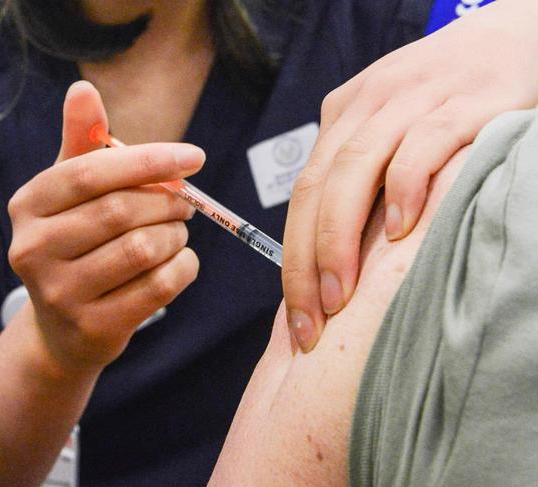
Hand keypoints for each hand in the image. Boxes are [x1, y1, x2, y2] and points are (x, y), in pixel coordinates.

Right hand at [7, 81, 203, 370]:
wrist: (64, 329)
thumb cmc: (77, 243)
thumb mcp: (73, 194)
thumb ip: (82, 142)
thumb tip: (83, 88)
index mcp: (28, 205)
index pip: (91, 172)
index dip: (149, 160)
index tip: (195, 157)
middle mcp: (32, 250)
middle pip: (122, 211)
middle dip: (168, 202)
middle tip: (185, 203)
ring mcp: (59, 295)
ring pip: (144, 249)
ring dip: (176, 236)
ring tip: (177, 233)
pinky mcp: (93, 328)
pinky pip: (159, 287)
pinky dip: (183, 268)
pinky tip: (180, 262)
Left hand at [282, 0, 537, 351]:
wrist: (510, 36)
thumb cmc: (447, 100)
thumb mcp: (391, 129)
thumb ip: (362, 177)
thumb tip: (335, 256)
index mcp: (343, 116)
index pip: (302, 193)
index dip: (292, 257)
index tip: (297, 314)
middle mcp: (365, 104)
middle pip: (317, 187)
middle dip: (306, 260)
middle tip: (310, 321)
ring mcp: (410, 99)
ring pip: (355, 169)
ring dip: (340, 237)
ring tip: (339, 295)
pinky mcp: (461, 101)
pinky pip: (422, 145)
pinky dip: (404, 187)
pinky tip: (400, 231)